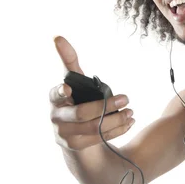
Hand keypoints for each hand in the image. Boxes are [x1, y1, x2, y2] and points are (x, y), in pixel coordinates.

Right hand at [49, 36, 135, 150]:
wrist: (74, 133)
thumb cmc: (76, 100)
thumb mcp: (74, 81)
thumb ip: (69, 61)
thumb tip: (58, 37)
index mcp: (53, 98)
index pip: (55, 94)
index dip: (60, 91)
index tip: (67, 87)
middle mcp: (55, 117)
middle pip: (82, 113)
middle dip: (106, 106)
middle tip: (126, 98)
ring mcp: (63, 135)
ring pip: (94, 128)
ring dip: (116, 120)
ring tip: (131, 111)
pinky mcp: (76, 146)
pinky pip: (100, 139)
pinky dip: (117, 130)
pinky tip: (130, 122)